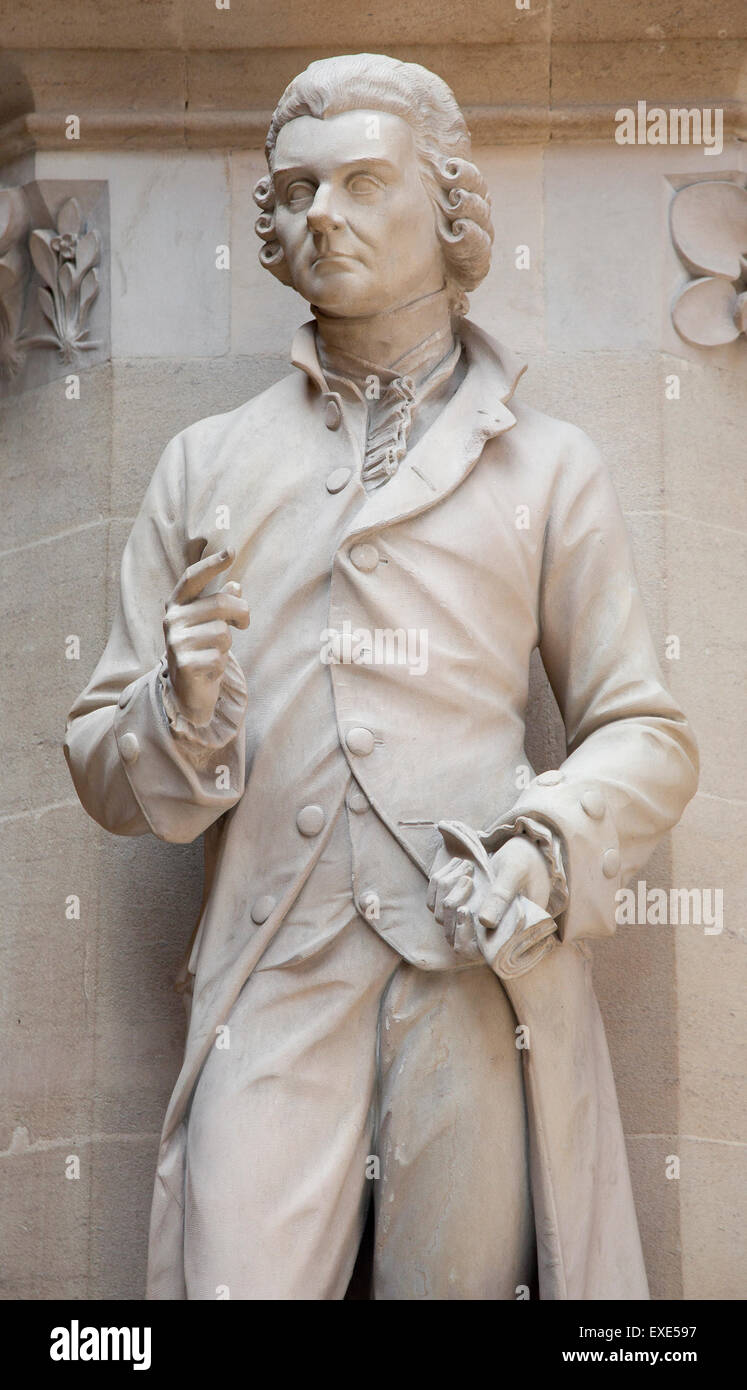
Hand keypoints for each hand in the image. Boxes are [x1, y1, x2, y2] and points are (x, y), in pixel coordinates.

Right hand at [163, 548, 249, 726]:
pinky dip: (221, 663)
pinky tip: (209, 669)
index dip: (211, 564)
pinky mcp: (184, 663)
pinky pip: (220, 655)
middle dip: (240, 612)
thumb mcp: (210, 624)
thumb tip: (236, 584)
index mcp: (176, 605)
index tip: (231, 550)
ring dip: (227, 644)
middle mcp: (171, 620)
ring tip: (214, 652)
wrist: (187, 692)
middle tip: (244, 623)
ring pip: (223, 632)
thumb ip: (221, 603)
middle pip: (219, 604)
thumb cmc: (201, 651)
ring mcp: (176, 642)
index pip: (193, 578)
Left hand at [426, 834, 551, 958]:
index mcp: (504, 934)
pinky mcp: (458, 902)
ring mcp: (469, 918)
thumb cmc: (526, 863)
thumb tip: (485, 922)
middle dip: (453, 904)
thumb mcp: (516, 874)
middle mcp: (483, 932)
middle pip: (451, 934)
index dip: (464, 936)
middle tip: (468, 879)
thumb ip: (502, 896)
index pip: (474, 951)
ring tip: (467, 867)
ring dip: (447, 888)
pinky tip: (457, 864)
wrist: (523, 851)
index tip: (465, 910)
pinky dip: (441, 881)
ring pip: (440, 915)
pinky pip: (435, 899)